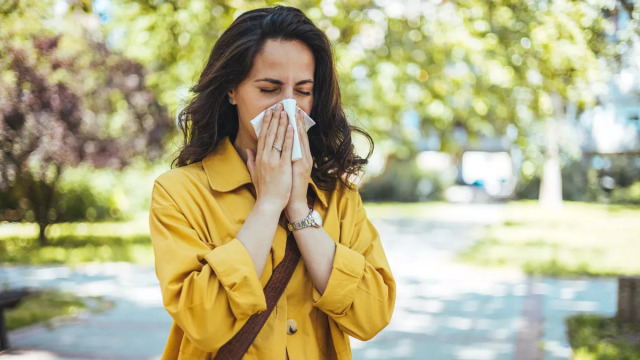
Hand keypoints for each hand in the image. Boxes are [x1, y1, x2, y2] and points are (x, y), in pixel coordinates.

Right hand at [246, 103, 294, 214]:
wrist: (268, 204)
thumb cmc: (264, 191)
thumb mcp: (254, 173)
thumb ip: (250, 160)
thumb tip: (248, 150)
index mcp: (259, 158)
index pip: (263, 136)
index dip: (266, 123)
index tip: (269, 112)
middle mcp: (265, 157)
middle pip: (270, 133)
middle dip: (275, 118)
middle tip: (279, 106)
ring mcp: (273, 161)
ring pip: (278, 138)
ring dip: (282, 123)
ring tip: (286, 111)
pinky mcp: (282, 166)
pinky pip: (286, 149)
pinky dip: (289, 137)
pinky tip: (292, 127)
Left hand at [285, 107, 313, 221]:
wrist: (293, 203)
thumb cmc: (286, 189)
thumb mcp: (281, 171)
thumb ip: (274, 159)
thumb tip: (261, 150)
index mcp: (298, 157)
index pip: (295, 136)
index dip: (292, 123)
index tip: (288, 110)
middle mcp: (303, 157)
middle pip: (299, 134)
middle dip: (295, 119)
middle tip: (291, 104)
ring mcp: (303, 161)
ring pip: (300, 138)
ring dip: (297, 124)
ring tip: (293, 110)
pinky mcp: (302, 166)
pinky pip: (299, 149)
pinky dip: (296, 137)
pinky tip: (293, 127)